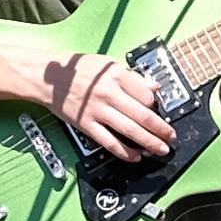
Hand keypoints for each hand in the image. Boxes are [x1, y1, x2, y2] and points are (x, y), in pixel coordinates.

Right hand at [30, 46, 177, 162]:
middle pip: (142, 115)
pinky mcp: (87, 125)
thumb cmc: (79, 70)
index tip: (160, 112)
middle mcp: (108, 93)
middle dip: (161, 129)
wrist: (49, 78)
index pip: (146, 95)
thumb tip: (154, 86)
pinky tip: (135, 156)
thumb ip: (132, 77)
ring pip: (130, 131)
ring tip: (160, 149)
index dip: (156, 106)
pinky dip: (125, 152)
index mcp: (116, 76)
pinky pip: (110, 142)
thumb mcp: (108, 64)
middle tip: (171, 137)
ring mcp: (97, 111)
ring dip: (149, 142)